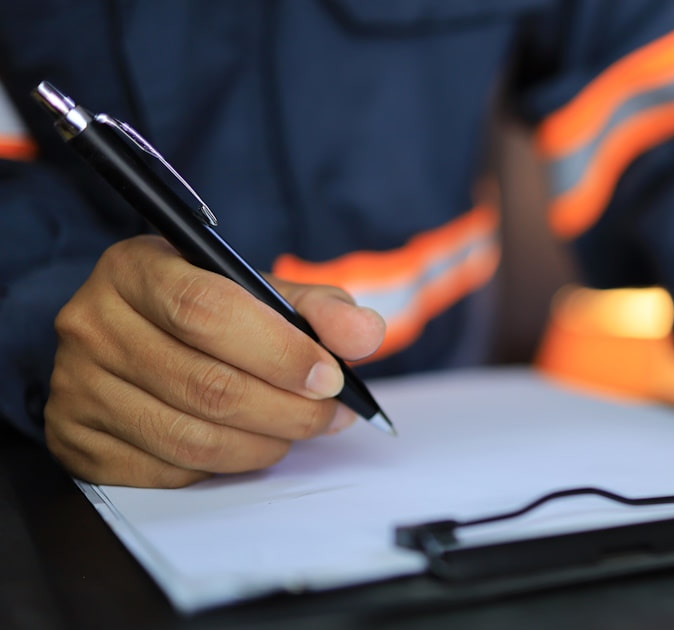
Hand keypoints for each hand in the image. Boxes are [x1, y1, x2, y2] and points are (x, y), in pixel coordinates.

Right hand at [43, 235, 385, 486]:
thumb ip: (318, 307)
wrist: (133, 336)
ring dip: (265, 444)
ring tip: (298, 431)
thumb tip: (365, 332)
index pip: (207, 312)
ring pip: (191, 437)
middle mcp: (93, 324)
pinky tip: (250, 445)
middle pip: (206, 384)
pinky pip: (168, 471)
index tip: (331, 377)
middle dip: (288, 410)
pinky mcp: (77, 440)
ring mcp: (77, 386)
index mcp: (136, 268)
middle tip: (331, 415)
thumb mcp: (256, 290)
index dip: (280, 352)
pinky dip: (224, 466)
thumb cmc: (202, 311)